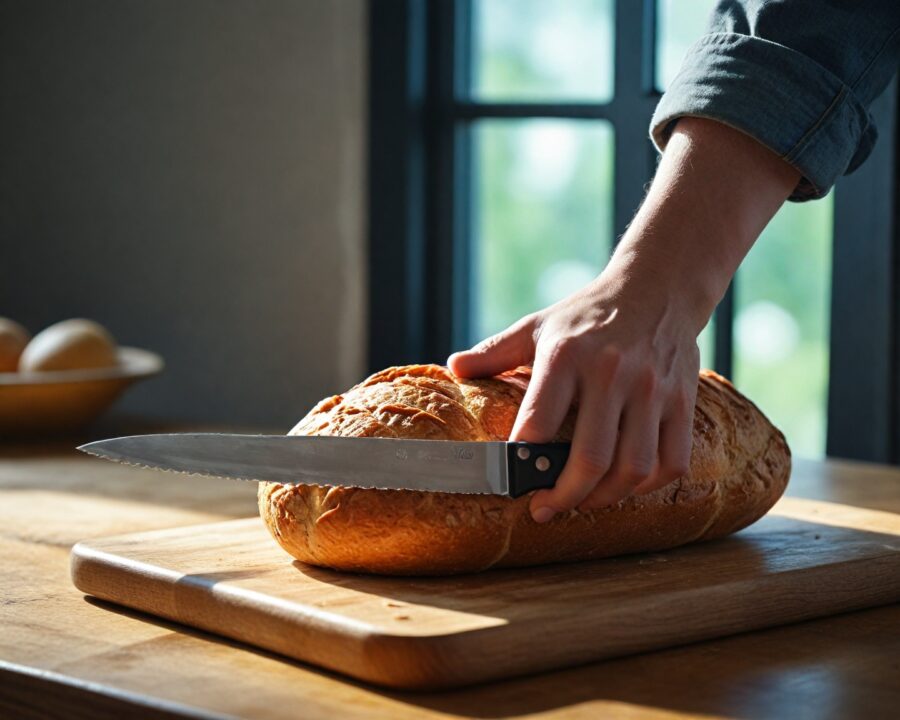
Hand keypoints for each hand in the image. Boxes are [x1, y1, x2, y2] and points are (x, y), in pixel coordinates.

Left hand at [449, 258, 700, 521]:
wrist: (658, 287)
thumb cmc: (588, 314)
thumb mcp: (538, 326)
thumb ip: (495, 352)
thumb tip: (453, 368)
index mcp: (566, 355)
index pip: (538, 423)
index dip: (519, 461)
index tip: (509, 480)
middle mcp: (611, 372)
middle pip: (590, 458)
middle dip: (564, 497)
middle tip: (545, 510)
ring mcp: (652, 388)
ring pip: (634, 468)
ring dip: (604, 499)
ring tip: (582, 502)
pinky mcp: (682, 400)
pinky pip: (671, 462)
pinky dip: (647, 487)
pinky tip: (624, 487)